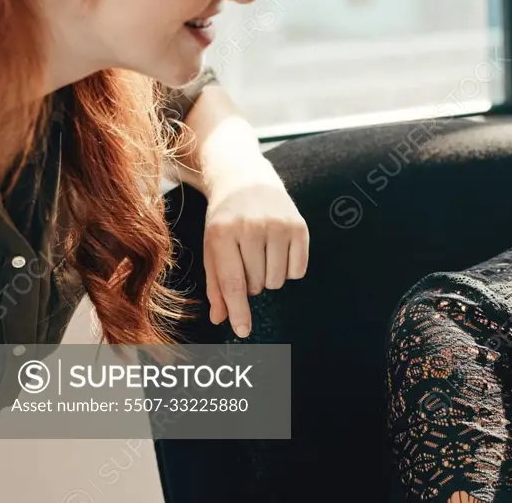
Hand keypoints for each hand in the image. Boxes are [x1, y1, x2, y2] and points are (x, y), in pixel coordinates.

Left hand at [202, 163, 308, 337]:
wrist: (246, 180)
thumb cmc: (225, 220)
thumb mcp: (212, 248)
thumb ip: (216, 284)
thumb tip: (221, 319)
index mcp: (222, 234)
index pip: (233, 283)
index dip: (239, 311)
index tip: (243, 331)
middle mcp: (251, 227)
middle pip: (256, 285)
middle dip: (251, 283)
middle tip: (246, 260)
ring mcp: (278, 225)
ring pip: (277, 280)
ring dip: (269, 277)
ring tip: (262, 254)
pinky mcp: (299, 226)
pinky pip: (297, 271)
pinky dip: (288, 269)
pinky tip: (279, 251)